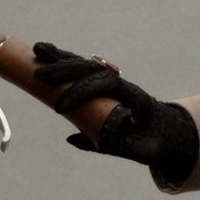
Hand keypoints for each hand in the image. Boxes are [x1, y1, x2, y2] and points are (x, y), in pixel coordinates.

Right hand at [29, 40, 199, 192]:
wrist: (162, 131)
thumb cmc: (149, 142)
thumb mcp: (135, 149)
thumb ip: (109, 144)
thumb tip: (72, 138)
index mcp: (133, 96)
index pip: (105, 84)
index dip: (81, 92)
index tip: (59, 108)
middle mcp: (121, 82)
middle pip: (91, 69)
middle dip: (65, 71)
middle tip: (39, 76)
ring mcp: (111, 79)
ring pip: (84, 64)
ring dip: (60, 59)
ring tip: (36, 51)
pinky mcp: (100, 82)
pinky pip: (79, 68)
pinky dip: (62, 60)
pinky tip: (41, 53)